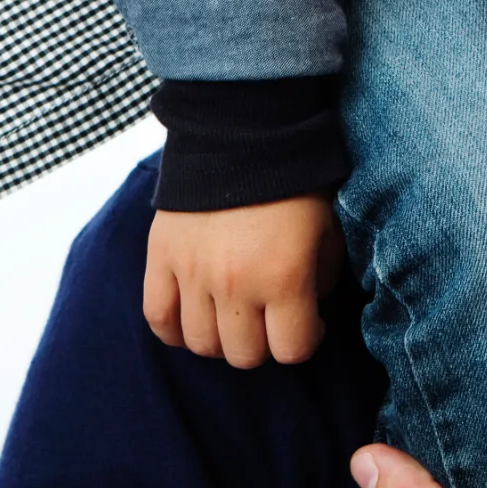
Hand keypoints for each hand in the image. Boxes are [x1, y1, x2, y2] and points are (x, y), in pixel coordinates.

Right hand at [143, 194, 341, 367]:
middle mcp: (236, 286)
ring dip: (221, 339)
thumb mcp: (328, 230)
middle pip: (244, 356)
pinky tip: (194, 317)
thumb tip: (310, 309)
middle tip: (269, 318)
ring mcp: (193, 275)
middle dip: (264, 343)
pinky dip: (175, 329)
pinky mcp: (160, 259)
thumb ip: (323, 278)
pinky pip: (158, 319)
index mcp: (284, 278)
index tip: (307, 322)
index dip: (305, 340)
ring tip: (233, 316)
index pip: (291, 350)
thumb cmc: (295, 182)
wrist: (242, 131)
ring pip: (201, 345)